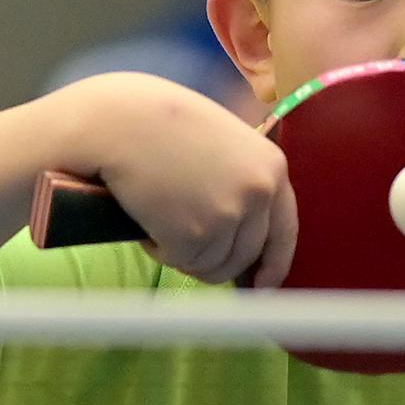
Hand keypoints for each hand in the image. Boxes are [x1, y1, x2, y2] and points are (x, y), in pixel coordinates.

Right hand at [77, 74, 297, 286]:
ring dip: (184, 252)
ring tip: (160, 214)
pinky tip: (147, 216)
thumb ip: (243, 181)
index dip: (273, 263)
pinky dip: (160, 249)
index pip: (284, 230)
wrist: (119, 119)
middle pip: (244, 256)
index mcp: (271, 167)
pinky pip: (179, 261)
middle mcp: (259, 192)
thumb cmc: (162, 123)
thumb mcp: (224, 144)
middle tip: (181, 239)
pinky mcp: (195, 234)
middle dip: (214, 260)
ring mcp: (228, 214)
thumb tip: (244, 234)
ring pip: (211, 265)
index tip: (262, 285)